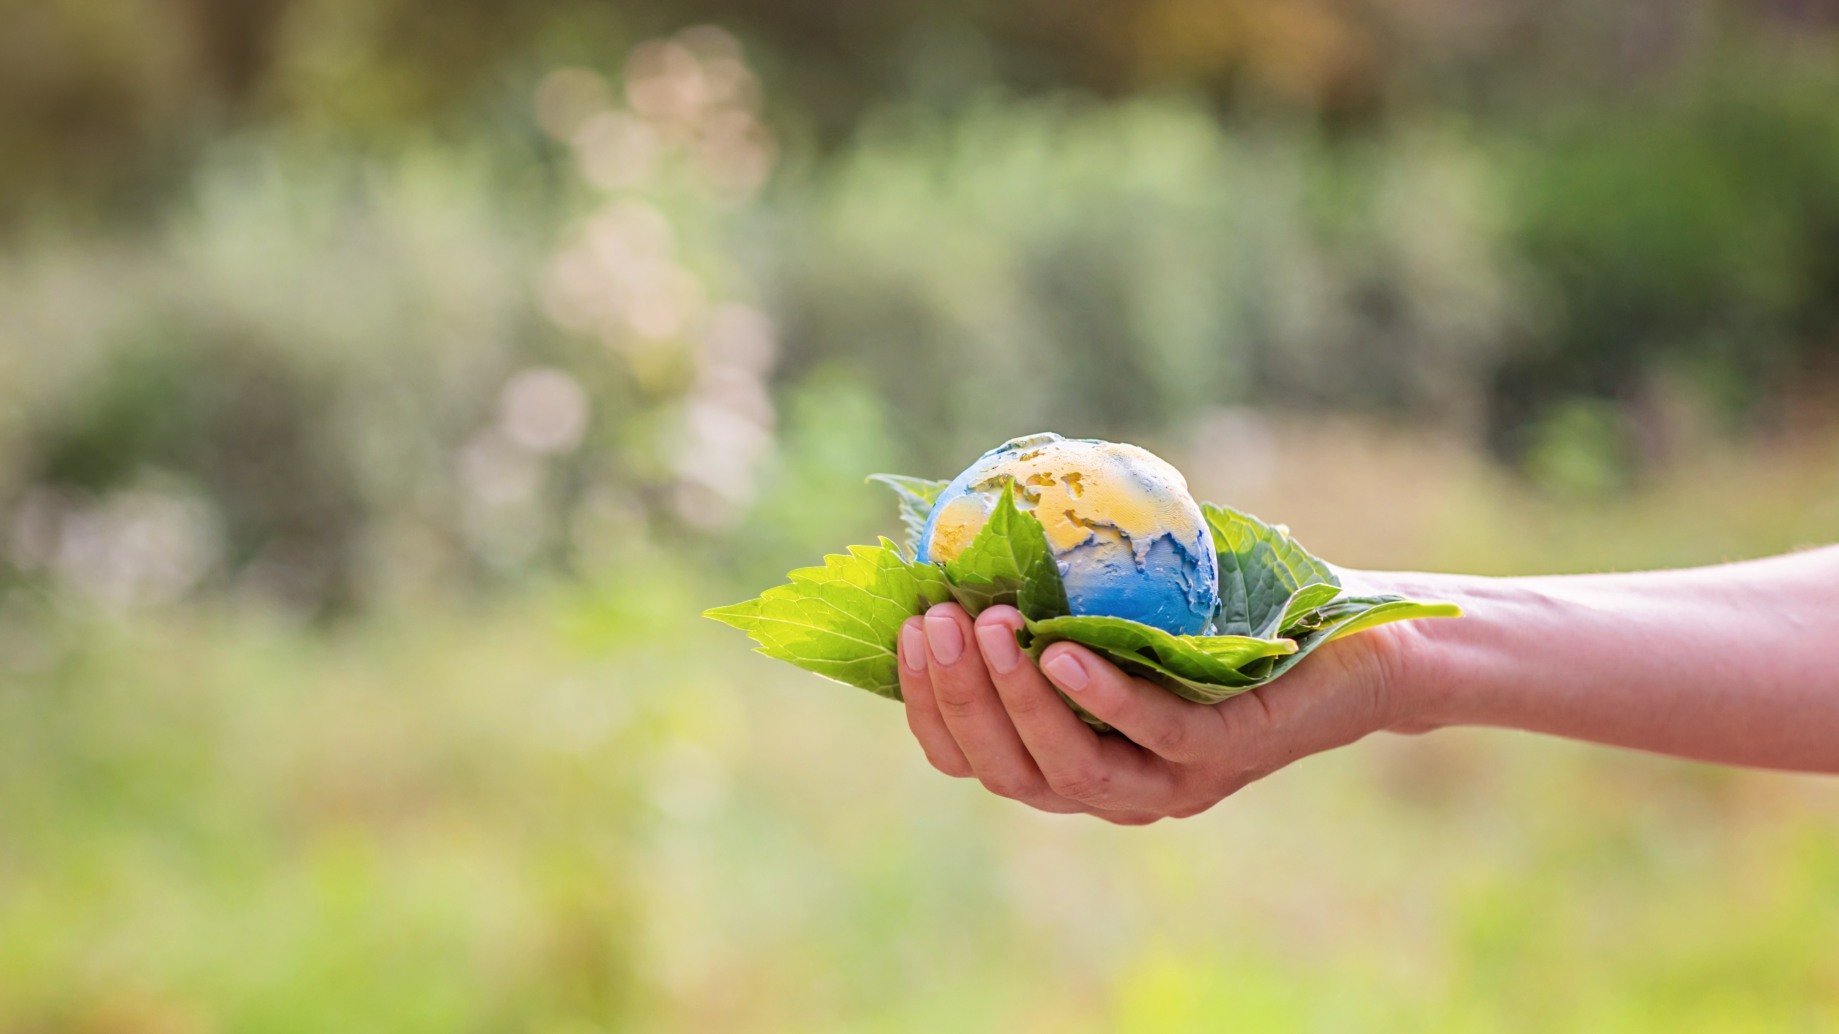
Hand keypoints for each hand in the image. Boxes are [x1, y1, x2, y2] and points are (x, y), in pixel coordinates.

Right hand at [896, 601, 1422, 822]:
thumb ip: (1056, 594)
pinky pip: (1151, 732)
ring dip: (1014, 697)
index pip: (975, 759)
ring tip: (985, 625)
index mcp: (1079, 763)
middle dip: (959, 697)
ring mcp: (1173, 781)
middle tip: (932, 620)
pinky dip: (1099, 696)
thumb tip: (966, 521)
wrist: (1362, 644)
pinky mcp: (1228, 754)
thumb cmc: (1234, 618)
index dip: (929, 708)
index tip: (903, 634)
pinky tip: (1060, 651)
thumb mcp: (1128, 606)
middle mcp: (1117, 791)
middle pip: (1008, 770)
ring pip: (1067, 768)